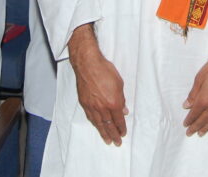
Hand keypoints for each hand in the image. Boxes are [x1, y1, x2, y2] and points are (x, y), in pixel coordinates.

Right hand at [68, 25, 127, 145]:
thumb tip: (124, 110)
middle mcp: (102, 107)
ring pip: (99, 124)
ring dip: (104, 133)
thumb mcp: (119, 83)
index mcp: (113, 102)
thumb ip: (122, 99)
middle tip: (117, 142)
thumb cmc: (104, 70)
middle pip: (109, 125)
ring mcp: (92, 106)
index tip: (123, 133)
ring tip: (107, 140)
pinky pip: (90, 117)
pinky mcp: (84, 103)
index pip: (119, 120)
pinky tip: (97, 126)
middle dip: (114, 135)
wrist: (88, 64)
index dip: (121, 128)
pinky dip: (95, 124)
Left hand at [183, 56, 207, 135]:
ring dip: (206, 128)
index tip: (185, 124)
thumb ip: (193, 94)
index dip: (189, 120)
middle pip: (203, 120)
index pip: (194, 113)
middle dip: (195, 127)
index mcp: (204, 99)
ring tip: (201, 133)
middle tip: (190, 133)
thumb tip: (186, 105)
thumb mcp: (199, 78)